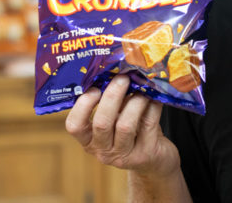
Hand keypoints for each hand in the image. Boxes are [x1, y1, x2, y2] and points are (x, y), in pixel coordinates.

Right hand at [65, 74, 180, 176]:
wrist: (156, 159)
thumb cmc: (133, 132)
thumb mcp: (116, 120)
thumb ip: (111, 103)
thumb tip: (115, 72)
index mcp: (89, 140)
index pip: (74, 126)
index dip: (83, 105)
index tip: (94, 88)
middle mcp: (103, 151)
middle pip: (102, 124)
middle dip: (112, 97)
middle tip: (122, 78)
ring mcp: (124, 155)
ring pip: (125, 125)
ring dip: (134, 102)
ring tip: (142, 88)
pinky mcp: (146, 154)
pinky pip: (148, 124)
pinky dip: (152, 107)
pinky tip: (155, 97)